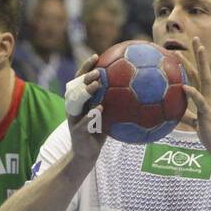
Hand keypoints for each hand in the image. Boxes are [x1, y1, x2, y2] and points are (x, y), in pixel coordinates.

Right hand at [67, 54, 107, 168]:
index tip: (96, 56)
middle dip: (86, 77)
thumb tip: (136, 88)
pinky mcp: (77, 132)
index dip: (86, 67)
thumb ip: (115, 102)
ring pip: (77, 102)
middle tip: (98, 71)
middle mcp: (74, 107)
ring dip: (86, 92)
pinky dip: (91, 115)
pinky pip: (83, 122)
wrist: (86, 154)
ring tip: (96, 85)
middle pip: (76, 87)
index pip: (80, 79)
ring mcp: (73, 119)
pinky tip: (100, 108)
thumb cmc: (99, 132)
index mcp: (79, 100)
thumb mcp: (107, 115)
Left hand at [181, 37, 210, 158]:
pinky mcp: (207, 114)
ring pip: (202, 81)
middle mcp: (209, 97)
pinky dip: (191, 93)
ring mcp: (209, 104)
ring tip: (187, 52)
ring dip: (194, 65)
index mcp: (207, 98)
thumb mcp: (197, 124)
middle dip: (199, 54)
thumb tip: (176, 114)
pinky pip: (199, 102)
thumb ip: (188, 116)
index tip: (191, 47)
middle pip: (203, 71)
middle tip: (194, 37)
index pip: (200, 75)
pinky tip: (183, 87)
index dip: (196, 61)